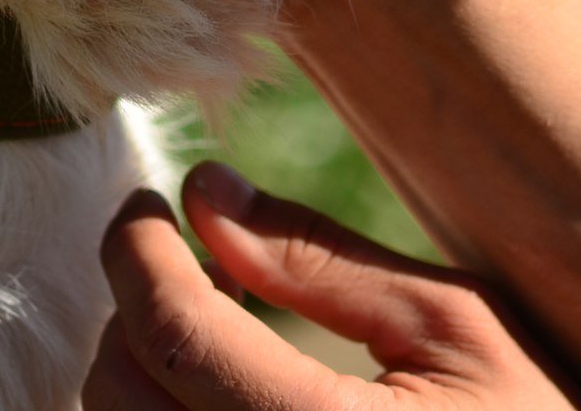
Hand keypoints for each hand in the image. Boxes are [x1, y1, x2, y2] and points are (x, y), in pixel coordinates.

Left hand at [83, 163, 580, 408]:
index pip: (172, 335)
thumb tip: (204, 190)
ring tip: (204, 320)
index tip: (144, 203)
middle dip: (133, 308)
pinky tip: (217, 387)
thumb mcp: (457, 327)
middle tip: (181, 256)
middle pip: (123, 395)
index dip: (134, 251)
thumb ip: (320, 259)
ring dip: (138, 371)